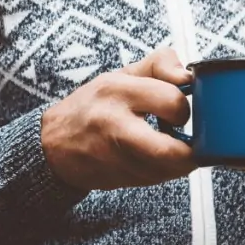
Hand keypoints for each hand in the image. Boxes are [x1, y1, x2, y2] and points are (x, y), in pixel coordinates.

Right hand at [40, 47, 196, 190]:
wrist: (53, 144)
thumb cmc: (92, 106)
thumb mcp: (122, 74)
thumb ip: (160, 65)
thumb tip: (190, 78)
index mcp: (117, 91)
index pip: (172, 101)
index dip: (184, 107)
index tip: (177, 109)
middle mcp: (113, 125)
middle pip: (170, 152)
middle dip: (191, 149)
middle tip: (189, 139)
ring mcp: (114, 157)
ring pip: (167, 169)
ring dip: (177, 160)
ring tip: (167, 145)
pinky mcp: (117, 179)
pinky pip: (156, 179)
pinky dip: (162, 170)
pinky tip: (151, 156)